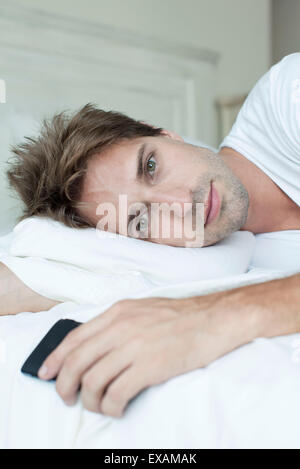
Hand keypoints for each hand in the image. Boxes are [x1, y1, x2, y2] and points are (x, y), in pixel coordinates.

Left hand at [38, 294, 253, 417]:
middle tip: (68, 399)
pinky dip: (111, 407)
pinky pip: (116, 393)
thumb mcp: (141, 310)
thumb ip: (116, 324)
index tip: (46, 374)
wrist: (214, 319)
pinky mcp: (150, 366)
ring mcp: (135, 346)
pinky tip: (118, 408)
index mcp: (117, 313)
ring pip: (93, 380)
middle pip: (77, 361)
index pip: (74, 338)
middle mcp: (121, 327)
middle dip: (65, 385)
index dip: (55, 359)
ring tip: (100, 406)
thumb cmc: (180, 317)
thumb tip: (92, 348)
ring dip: (90, 401)